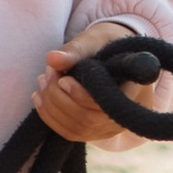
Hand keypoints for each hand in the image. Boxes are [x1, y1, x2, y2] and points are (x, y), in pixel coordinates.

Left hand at [36, 19, 170, 146]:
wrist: (114, 56)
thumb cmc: (106, 44)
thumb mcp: (95, 40)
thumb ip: (76, 50)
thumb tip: (52, 59)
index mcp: (133, 90)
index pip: (105, 106)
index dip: (79, 95)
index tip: (63, 78)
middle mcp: (124, 116)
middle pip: (87, 119)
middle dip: (59, 97)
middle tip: (48, 72)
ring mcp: (109, 128)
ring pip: (76, 128)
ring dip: (51, 105)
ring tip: (43, 80)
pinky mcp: (95, 131)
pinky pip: (70, 132)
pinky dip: (50, 116)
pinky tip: (39, 96)